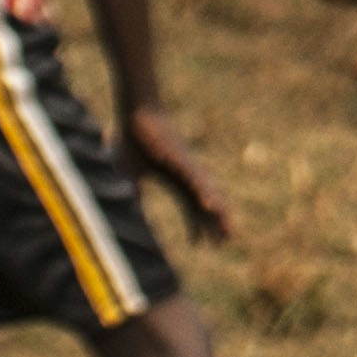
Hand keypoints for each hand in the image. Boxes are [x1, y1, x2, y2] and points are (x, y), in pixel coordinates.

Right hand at [125, 105, 236, 243]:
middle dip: (215, 221)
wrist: (136, 111)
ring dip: (216, 210)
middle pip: (203, 201)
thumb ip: (134, 188)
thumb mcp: (131, 172)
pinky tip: (212, 205)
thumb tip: (128, 202)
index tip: (200, 245)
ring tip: (227, 228)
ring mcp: (185, 164)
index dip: (196, 225)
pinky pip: (194, 178)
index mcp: (174, 178)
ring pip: (205, 191)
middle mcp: (185, 172)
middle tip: (228, 240)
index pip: (189, 206)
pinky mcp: (180, 156)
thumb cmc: (133, 138)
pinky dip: (204, 191)